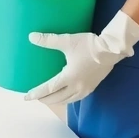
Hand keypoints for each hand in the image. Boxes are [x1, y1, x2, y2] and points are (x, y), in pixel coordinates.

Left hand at [24, 10, 138, 104]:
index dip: (37, 93)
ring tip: (48, 99)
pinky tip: (66, 95)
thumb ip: (48, 40)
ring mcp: (86, 88)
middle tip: (35, 97)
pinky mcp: (92, 87)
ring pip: (68, 100)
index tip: (26, 97)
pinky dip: (67, 99)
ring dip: (56, 101)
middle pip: (57, 98)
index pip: (49, 89)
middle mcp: (77, 87)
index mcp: (69, 77)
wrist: (111, 50)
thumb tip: (31, 37)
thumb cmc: (88, 45)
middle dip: (45, 99)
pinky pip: (77, 98)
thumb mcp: (67, 41)